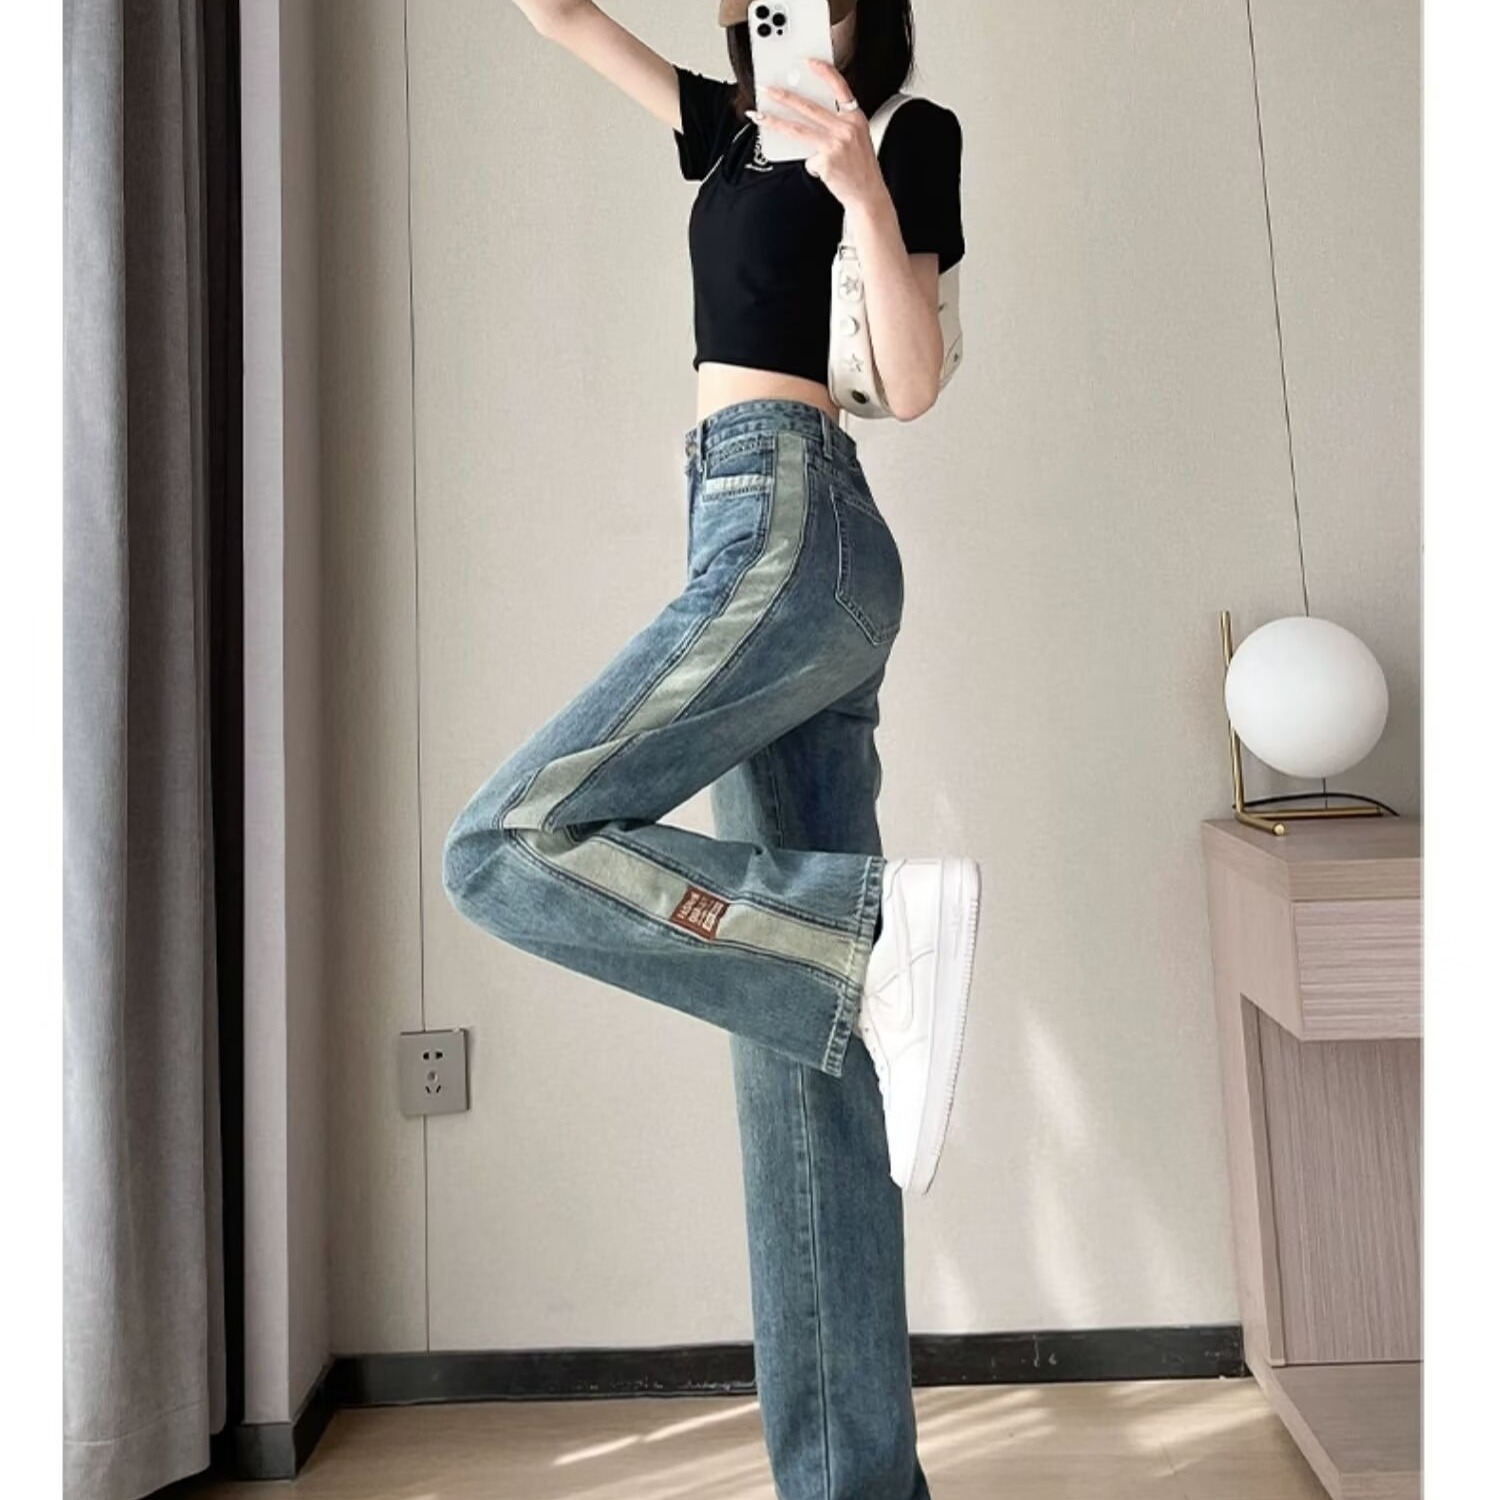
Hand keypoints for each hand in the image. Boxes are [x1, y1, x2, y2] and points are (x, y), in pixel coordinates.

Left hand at [748, 57, 885, 210]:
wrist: (868, 195)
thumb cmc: (860, 168)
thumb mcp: (856, 139)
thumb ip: (835, 125)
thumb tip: (804, 120)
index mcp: (856, 118)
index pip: (840, 87)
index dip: (824, 72)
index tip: (807, 62)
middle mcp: (846, 127)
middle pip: (809, 107)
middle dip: (784, 96)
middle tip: (766, 89)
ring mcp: (835, 144)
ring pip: (798, 129)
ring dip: (775, 121)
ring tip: (759, 116)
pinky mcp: (826, 161)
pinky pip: (807, 158)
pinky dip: (812, 165)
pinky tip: (825, 172)